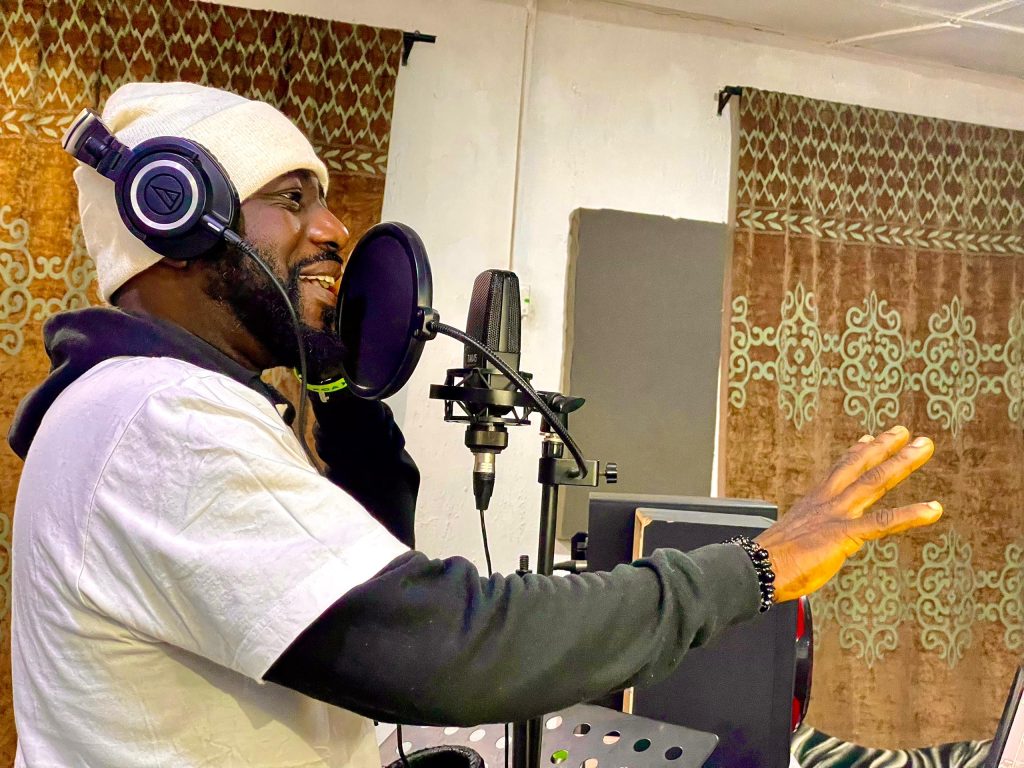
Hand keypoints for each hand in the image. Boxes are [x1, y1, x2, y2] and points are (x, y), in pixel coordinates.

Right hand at [754, 426, 941, 602]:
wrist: (757, 570)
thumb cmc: (769, 563)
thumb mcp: (791, 541)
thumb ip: (806, 536)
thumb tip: (805, 544)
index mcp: (813, 504)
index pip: (838, 470)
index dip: (856, 452)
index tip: (869, 437)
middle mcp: (826, 502)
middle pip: (860, 466)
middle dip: (884, 447)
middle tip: (906, 432)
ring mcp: (836, 515)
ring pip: (875, 482)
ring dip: (902, 463)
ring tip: (925, 447)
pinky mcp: (843, 534)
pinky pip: (883, 522)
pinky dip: (910, 514)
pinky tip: (933, 509)